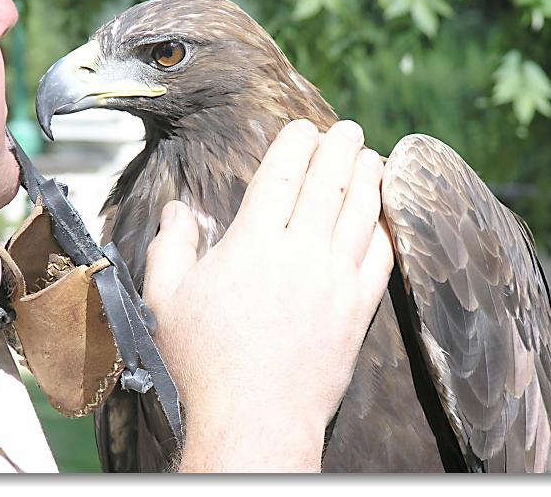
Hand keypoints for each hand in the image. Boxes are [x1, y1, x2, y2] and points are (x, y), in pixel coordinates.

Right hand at [143, 119, 393, 471]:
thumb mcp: (166, 302)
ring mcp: (336, 281)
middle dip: (341, 148)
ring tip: (371, 157)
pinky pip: (381, 258)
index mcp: (253, 244)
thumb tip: (176, 210)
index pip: (282, 175)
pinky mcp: (358, 310)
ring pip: (362, 213)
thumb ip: (169, 248)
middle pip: (329, 183)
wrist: (254, 423)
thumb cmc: (204, 365)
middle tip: (347, 129)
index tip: (304, 128)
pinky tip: (383, 216)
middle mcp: (301, 254)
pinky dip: (384, 229)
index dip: (296, 144)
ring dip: (368, 178)